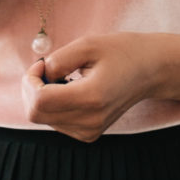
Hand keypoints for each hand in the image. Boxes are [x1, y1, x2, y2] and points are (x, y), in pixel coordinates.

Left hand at [20, 33, 161, 141]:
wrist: (149, 70)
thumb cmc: (120, 52)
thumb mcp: (87, 44)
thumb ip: (57, 60)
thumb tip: (40, 76)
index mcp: (91, 97)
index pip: (39, 101)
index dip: (30, 80)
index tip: (42, 64)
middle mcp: (90, 121)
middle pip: (36, 114)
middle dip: (32, 89)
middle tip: (47, 68)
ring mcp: (90, 131)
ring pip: (43, 119)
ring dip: (42, 96)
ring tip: (63, 77)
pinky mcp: (89, 134)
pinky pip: (55, 122)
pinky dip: (53, 105)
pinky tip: (69, 90)